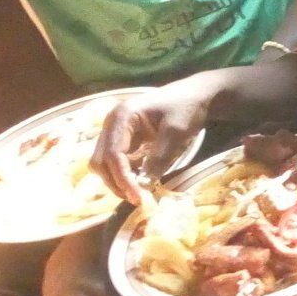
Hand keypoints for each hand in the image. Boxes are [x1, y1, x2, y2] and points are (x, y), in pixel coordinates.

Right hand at [94, 84, 209, 203]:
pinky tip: (141, 183)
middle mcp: (112, 124)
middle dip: (116, 182)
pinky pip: (117, 162)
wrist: (196, 96)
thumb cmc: (186, 109)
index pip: (112, 154)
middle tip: (138, 199)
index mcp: (122, 116)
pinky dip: (125, 175)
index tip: (138, 197)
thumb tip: (142, 185)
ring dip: (118, 180)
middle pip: (100, 161)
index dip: (122, 178)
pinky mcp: (124, 140)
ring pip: (104, 164)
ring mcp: (116, 132)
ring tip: (139, 194)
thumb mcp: (176, 133)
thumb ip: (159, 158)